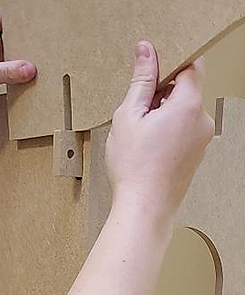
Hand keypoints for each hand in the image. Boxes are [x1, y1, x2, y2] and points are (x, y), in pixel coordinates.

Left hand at [0, 8, 35, 123]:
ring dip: (23, 63)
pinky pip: (10, 73)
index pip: (4, 17)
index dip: (21, 20)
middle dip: (26, 44)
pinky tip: (28, 80)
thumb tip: (29, 68)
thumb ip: (6, 71)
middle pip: (12, 37)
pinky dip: (19, 77)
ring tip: (38, 67)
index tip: (37, 28)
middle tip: (41, 51)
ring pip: (13, 56)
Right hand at [106, 41, 213, 217]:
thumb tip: (146, 52)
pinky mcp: (196, 153)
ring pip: (183, 111)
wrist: (144, 206)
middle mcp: (202, 121)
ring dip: (163, 113)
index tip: (150, 71)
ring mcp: (202, 139)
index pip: (190, 65)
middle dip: (161, 93)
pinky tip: (149, 146)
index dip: (169, 63)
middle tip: (138, 111)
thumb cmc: (134, 167)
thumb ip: (140, 81)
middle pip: (186, 90)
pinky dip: (168, 129)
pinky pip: (185, 130)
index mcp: (188, 106)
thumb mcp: (129, 116)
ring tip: (141, 134)